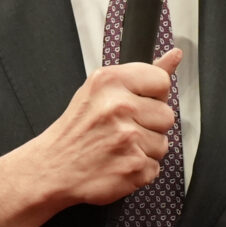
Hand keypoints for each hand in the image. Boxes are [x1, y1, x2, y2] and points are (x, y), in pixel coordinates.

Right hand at [0, 49, 183, 226]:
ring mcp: (127, 139)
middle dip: (149, 125)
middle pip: (167, 115)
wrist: (51, 169)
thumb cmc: (75, 131)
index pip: (161, 81)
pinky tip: (117, 164)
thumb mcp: (100, 90)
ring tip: (117, 148)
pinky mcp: (133, 167)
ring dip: (144, 150)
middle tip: (121, 130)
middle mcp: (119, 107)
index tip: (135, 104)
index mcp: (110, 81)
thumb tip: (174, 56)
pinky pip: (155, 167)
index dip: (152, 96)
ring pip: (163, 144)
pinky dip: (139, 170)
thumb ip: (142, 74)